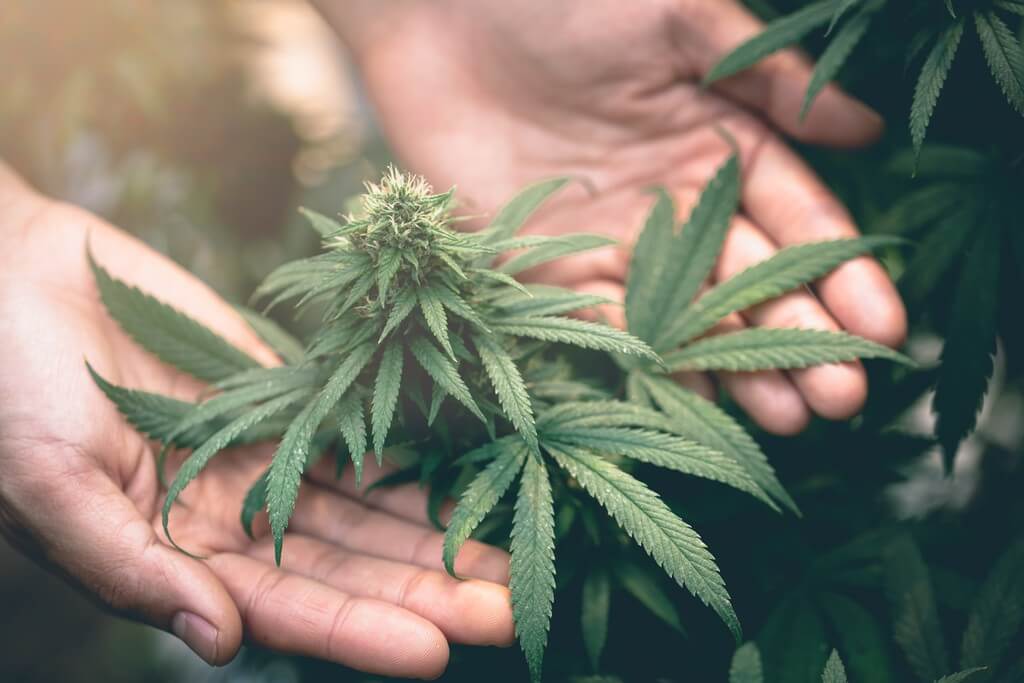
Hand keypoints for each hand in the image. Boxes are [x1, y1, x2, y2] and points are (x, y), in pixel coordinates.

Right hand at [0, 166, 512, 677]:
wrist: (16, 276)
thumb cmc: (8, 386)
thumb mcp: (52, 485)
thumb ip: (132, 567)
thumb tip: (221, 643)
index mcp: (176, 557)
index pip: (287, 608)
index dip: (361, 631)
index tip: (436, 651)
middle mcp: (233, 516)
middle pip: (347, 565)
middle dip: (426, 590)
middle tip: (509, 611)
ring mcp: (262, 454)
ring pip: (365, 506)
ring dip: (435, 531)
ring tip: (511, 549)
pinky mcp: (280, 394)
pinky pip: (355, 430)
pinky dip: (408, 454)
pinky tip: (468, 473)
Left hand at [315, 0, 906, 434]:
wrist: (441, 13)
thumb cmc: (565, 0)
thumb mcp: (679, 18)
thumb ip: (765, 76)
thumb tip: (867, 130)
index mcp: (717, 141)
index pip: (794, 219)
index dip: (838, 273)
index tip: (882, 326)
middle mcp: (673, 202)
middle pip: (749, 281)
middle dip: (798, 337)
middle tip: (841, 395)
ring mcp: (612, 240)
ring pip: (687, 316)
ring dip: (737, 366)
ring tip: (789, 417)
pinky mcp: (546, 266)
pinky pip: (606, 322)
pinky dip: (648, 362)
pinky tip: (697, 403)